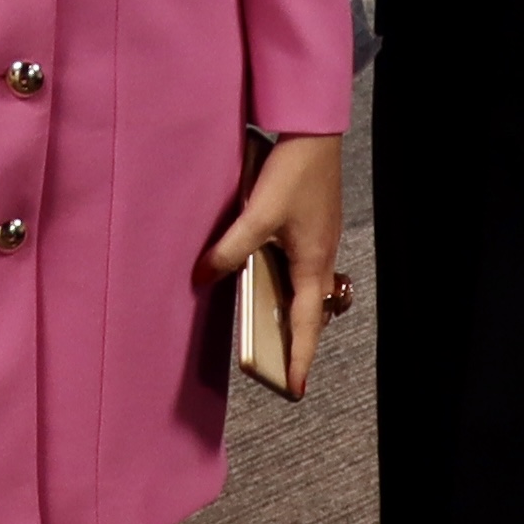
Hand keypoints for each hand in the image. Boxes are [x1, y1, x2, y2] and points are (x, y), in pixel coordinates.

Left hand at [205, 132, 351, 391]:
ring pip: (309, 290)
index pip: (306, 324)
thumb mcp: (257, 215)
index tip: (295, 388)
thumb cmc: (292, 174)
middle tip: (287, 365)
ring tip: (279, 332)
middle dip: (301, 340)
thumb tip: (202, 279)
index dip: (300, 358)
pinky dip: (292, 285)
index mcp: (312, 264)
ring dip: (296, 312)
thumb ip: (229, 249)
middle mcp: (321, 258)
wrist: (313, 135)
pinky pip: (304, 268)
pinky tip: (271, 278)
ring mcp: (320, 243)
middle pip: (312, 312)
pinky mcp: (314, 227)